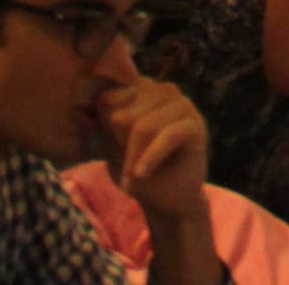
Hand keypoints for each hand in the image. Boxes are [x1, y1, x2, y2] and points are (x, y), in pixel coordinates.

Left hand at [99, 77, 213, 221]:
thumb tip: (92, 104)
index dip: (104, 130)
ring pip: (143, 127)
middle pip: (124, 114)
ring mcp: (182, 104)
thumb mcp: (111, 145)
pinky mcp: (196, 124)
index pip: (108, 98)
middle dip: (120, 146)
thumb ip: (102, 122)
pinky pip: (167, 136)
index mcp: (140, 89)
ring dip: (134, 157)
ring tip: (134, 177)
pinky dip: (150, 158)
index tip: (111, 150)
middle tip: (126, 167)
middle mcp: (162, 90)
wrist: (166, 200)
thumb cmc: (135, 169)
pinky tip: (141, 174)